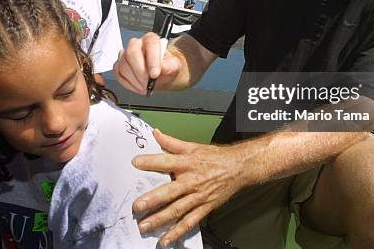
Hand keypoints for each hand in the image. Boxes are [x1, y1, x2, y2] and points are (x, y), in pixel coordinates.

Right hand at [114, 32, 182, 93]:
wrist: (160, 75)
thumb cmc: (166, 67)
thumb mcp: (174, 66)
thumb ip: (171, 66)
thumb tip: (163, 68)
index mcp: (151, 39)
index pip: (150, 43)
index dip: (152, 59)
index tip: (155, 74)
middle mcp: (136, 44)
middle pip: (131, 52)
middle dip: (140, 71)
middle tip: (148, 82)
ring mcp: (125, 54)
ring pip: (123, 65)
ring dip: (135, 80)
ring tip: (146, 87)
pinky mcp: (119, 65)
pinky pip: (118, 74)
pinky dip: (128, 84)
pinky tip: (138, 87)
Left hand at [132, 130, 246, 246]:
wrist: (238, 168)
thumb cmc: (215, 157)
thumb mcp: (193, 146)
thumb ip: (171, 142)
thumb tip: (155, 134)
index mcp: (188, 163)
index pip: (166, 161)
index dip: (151, 161)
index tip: (135, 162)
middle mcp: (192, 181)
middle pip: (170, 191)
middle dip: (153, 200)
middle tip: (138, 206)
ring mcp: (198, 196)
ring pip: (177, 210)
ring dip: (160, 219)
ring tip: (145, 226)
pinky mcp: (204, 207)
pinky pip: (190, 222)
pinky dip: (178, 232)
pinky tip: (166, 239)